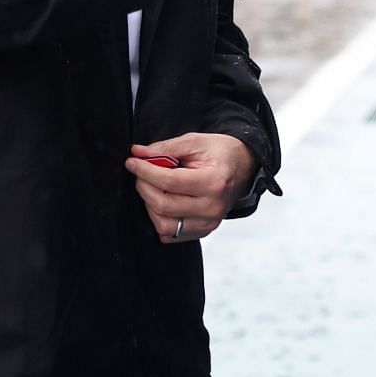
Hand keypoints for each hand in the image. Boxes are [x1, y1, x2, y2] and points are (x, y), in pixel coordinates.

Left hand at [125, 133, 258, 243]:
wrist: (242, 167)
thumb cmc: (221, 153)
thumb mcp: (195, 142)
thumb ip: (166, 147)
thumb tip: (139, 153)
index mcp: (214, 181)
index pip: (169, 181)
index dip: (145, 171)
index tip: (133, 162)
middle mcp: (213, 206)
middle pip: (163, 205)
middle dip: (144, 186)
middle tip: (141, 173)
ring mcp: (209, 222)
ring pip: (164, 225)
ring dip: (150, 205)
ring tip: (153, 188)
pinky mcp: (203, 231)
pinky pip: (171, 234)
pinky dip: (160, 219)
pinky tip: (163, 202)